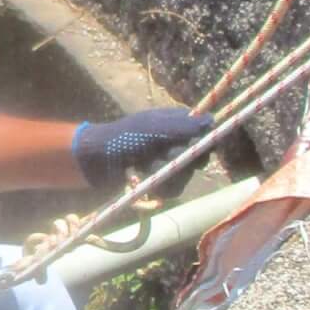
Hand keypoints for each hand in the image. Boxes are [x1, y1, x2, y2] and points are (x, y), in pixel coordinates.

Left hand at [71, 107, 209, 191]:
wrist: (96, 162)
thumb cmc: (122, 138)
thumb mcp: (153, 128)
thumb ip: (183, 126)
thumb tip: (213, 121)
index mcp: (173, 122)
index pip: (203, 130)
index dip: (204, 141)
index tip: (200, 148)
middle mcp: (173, 141)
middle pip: (197, 155)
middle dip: (182, 160)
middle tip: (165, 155)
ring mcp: (166, 161)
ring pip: (186, 174)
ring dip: (168, 175)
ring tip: (147, 169)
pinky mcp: (159, 179)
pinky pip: (174, 188)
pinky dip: (161, 187)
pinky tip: (147, 181)